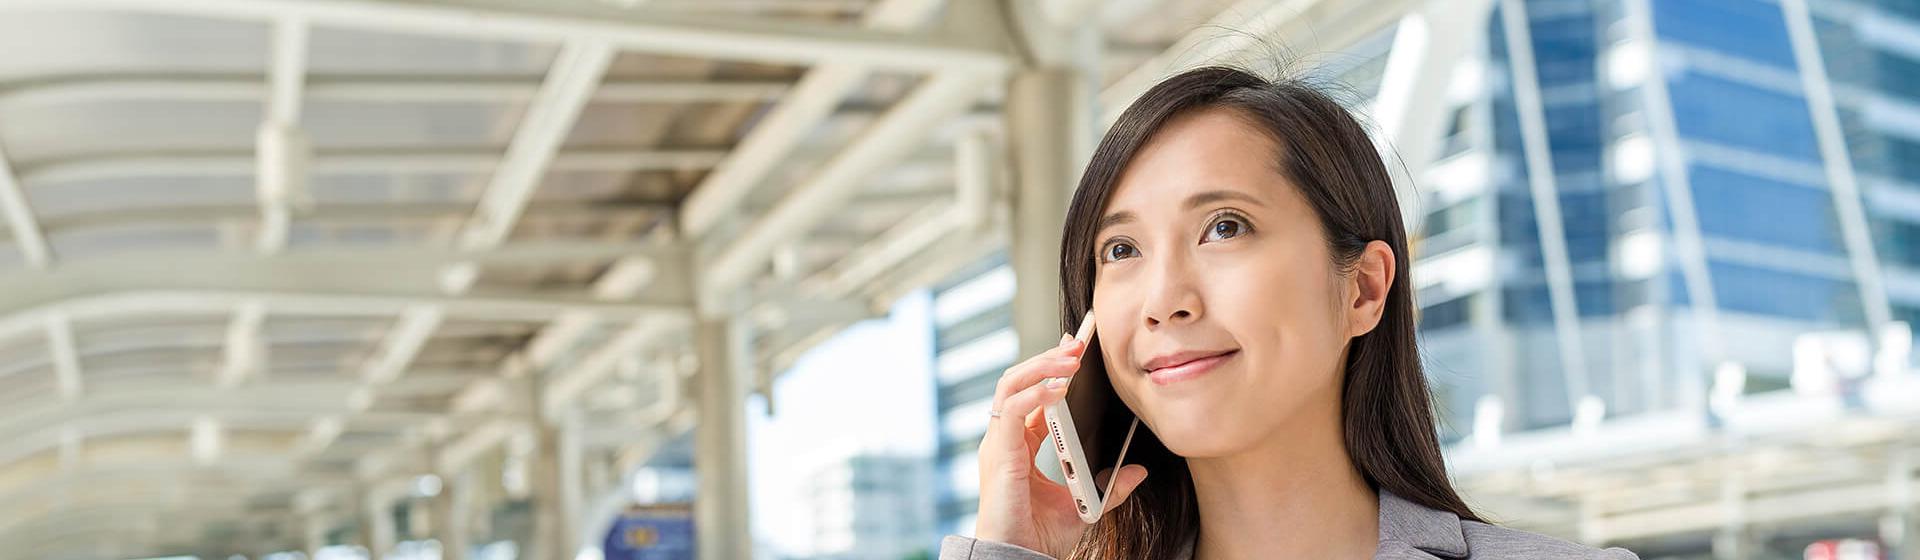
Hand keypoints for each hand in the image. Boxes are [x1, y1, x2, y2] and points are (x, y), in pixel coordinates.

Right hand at [972, 325, 1149, 557]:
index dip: (1053, 368)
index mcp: (1020, 444)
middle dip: (1048, 358)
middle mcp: (1005, 438)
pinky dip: (1036, 394)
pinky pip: (1012, 410)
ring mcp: (998, 443)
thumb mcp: (1086, 505)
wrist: (1020, 558)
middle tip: (1079, 344)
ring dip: (1042, 366)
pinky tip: (1060, 387)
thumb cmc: (1041, 535)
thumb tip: (1138, 470)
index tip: (1077, 347)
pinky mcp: (998, 453)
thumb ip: (1110, 486)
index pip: (1034, 394)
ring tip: (1072, 357)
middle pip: (1019, 380)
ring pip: (1010, 385)